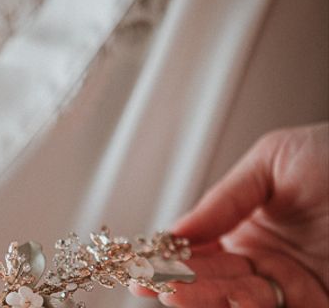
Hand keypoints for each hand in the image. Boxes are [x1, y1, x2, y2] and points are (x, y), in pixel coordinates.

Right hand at [131, 123, 328, 306]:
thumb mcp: (273, 161)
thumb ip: (225, 197)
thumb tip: (177, 228)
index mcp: (249, 225)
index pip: (199, 247)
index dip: (170, 257)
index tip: (143, 263)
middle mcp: (266, 261)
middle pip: (212, 280)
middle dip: (180, 283)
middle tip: (150, 283)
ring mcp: (293, 287)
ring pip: (237, 303)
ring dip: (205, 298)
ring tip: (175, 292)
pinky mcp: (320, 306)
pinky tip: (225, 299)